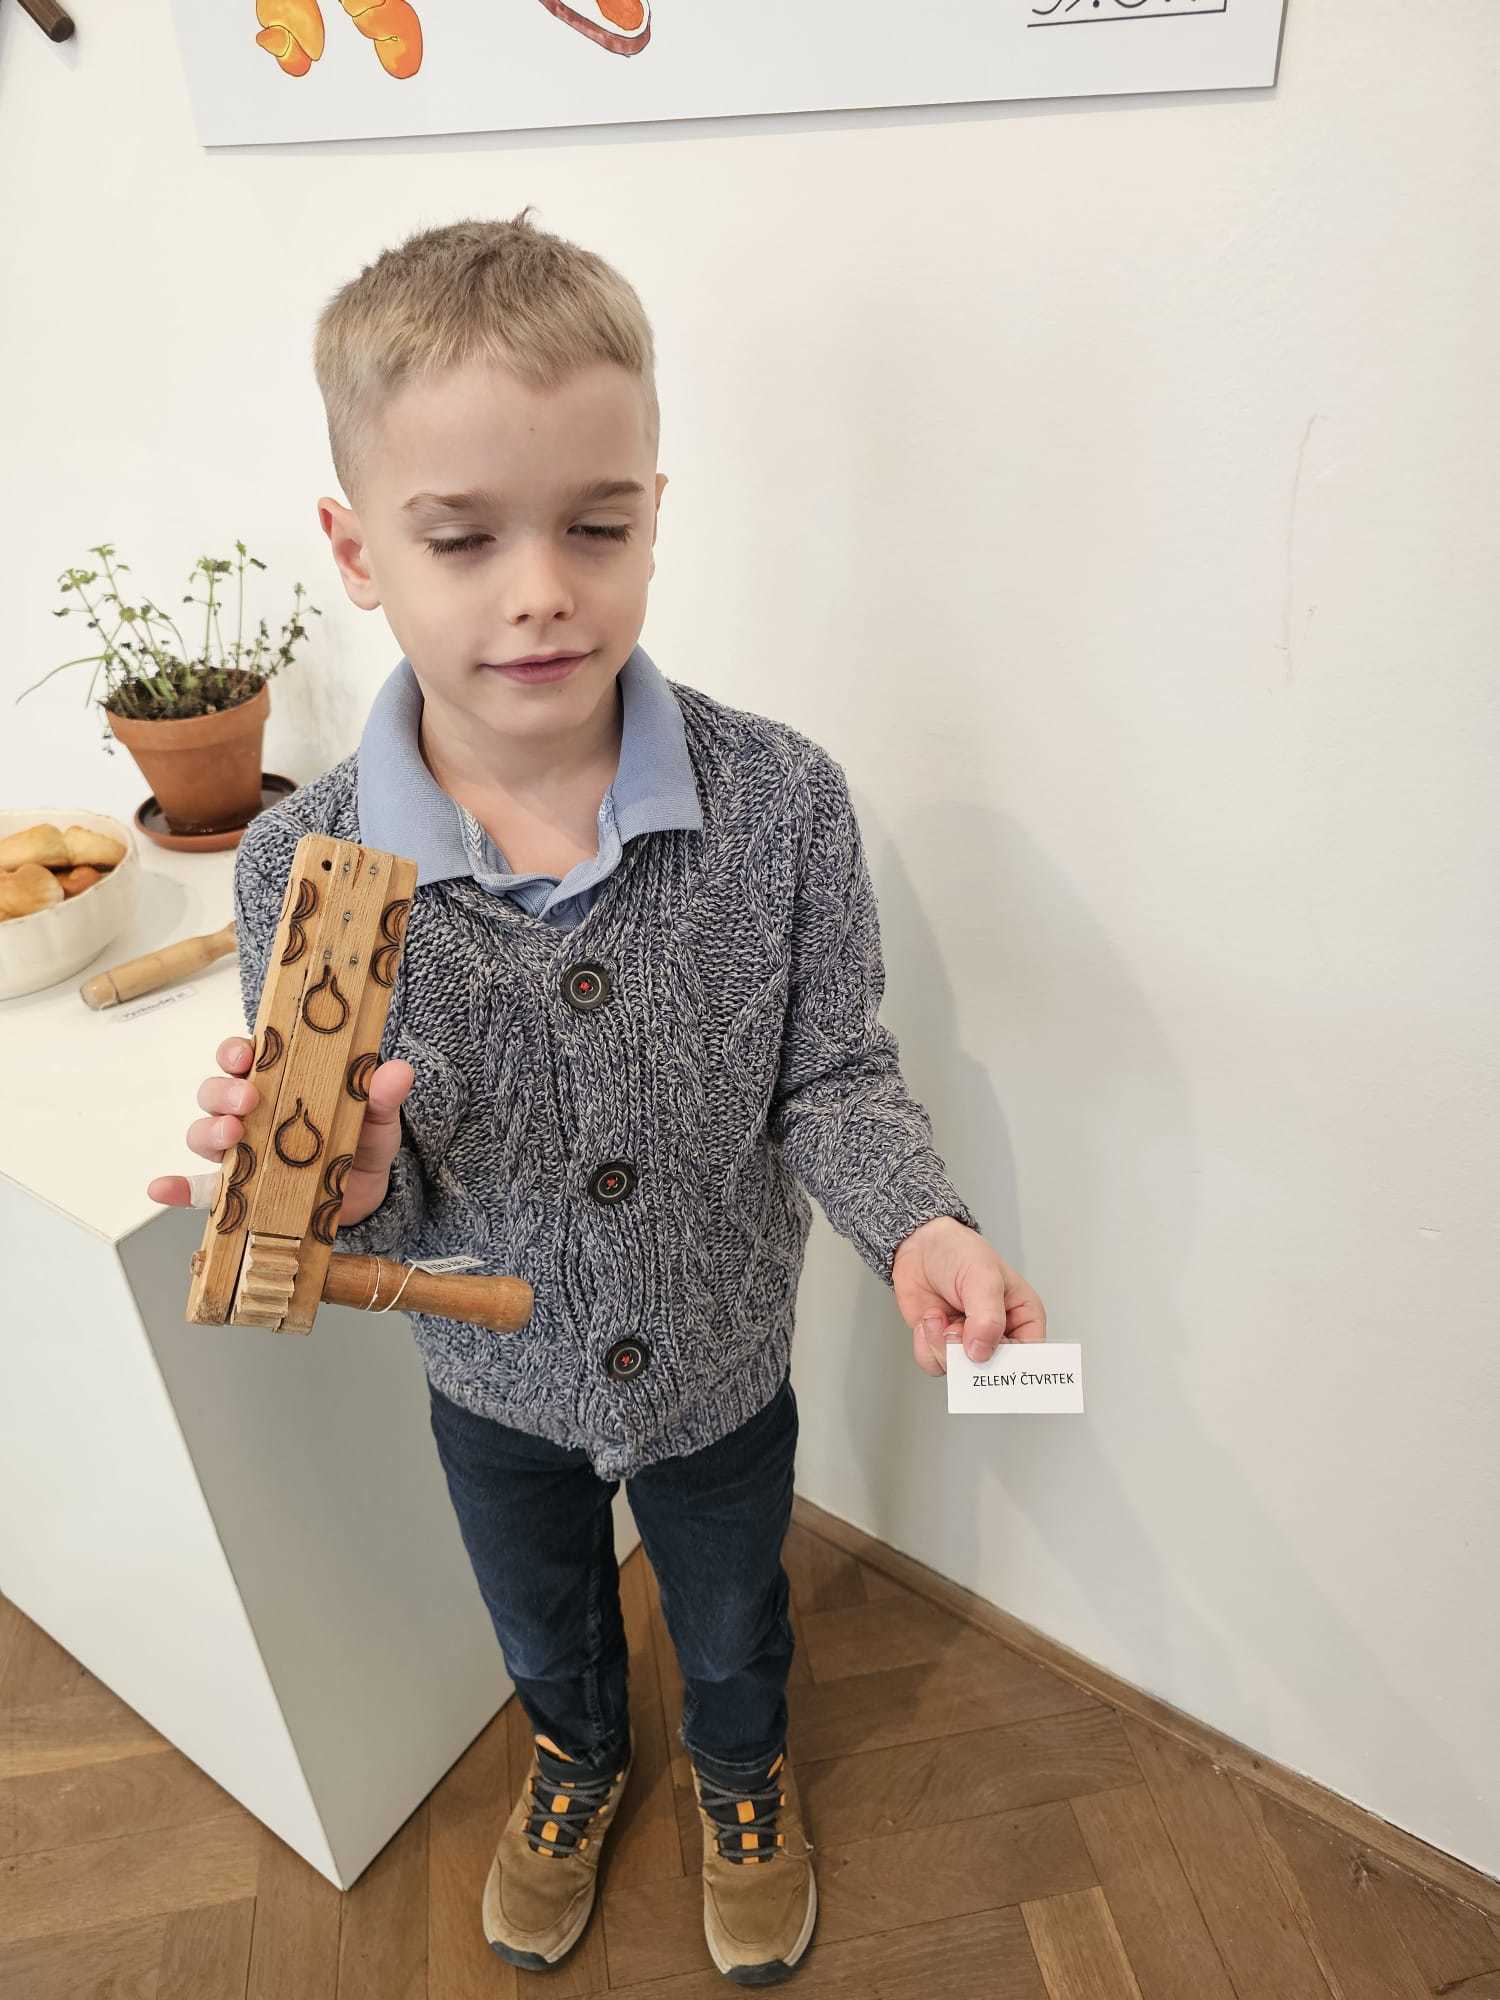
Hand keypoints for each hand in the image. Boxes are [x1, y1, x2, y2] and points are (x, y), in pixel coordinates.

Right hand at [146, 1034, 414, 1228]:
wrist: (368, 1193)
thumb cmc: (362, 1140)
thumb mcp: (378, 1116)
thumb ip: (382, 1094)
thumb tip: (397, 1071)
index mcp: (279, 1081)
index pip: (245, 1056)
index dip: (236, 1049)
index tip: (245, 1051)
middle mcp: (251, 1112)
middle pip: (216, 1091)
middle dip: (224, 1090)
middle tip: (248, 1098)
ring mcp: (241, 1151)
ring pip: (204, 1132)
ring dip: (208, 1130)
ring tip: (231, 1136)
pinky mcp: (240, 1190)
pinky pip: (199, 1189)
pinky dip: (177, 1188)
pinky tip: (162, 1188)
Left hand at [892, 1216, 1046, 1375]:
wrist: (920, 1244)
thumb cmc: (960, 1252)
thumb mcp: (983, 1276)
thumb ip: (988, 1316)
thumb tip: (981, 1351)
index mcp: (1023, 1317)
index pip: (1028, 1355)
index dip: (1011, 1364)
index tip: (988, 1358)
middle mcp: (998, 1334)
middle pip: (991, 1370)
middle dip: (966, 1354)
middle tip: (955, 1329)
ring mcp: (969, 1342)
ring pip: (959, 1371)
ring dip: (942, 1345)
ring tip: (939, 1316)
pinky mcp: (943, 1345)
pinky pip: (934, 1364)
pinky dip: (926, 1344)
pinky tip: (929, 1319)